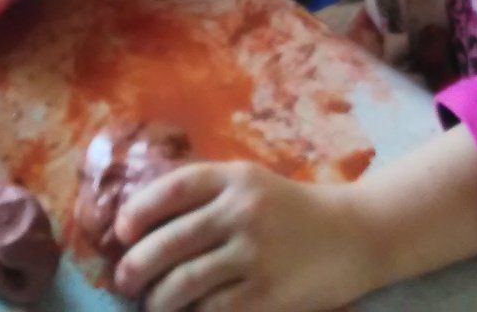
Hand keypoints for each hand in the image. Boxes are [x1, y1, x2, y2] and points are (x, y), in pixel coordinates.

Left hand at [113, 164, 382, 311]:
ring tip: (152, 305)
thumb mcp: (252, 185)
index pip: (172, 189)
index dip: (138, 211)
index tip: (121, 233)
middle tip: (125, 281)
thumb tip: (143, 226)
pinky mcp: (267, 294)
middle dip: (136, 267)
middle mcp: (243, 212)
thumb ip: (207, 196)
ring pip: (183, 284)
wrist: (354, 235)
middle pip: (170, 242)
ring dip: (157, 300)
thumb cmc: (291, 211)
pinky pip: (212, 311)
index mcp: (235, 178)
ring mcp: (255, 255)